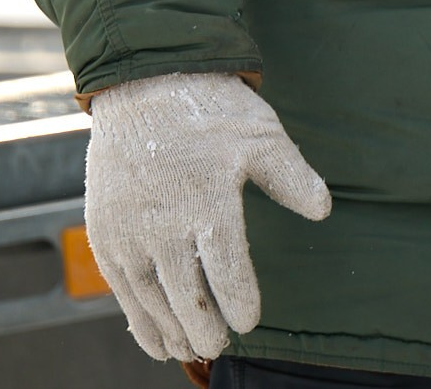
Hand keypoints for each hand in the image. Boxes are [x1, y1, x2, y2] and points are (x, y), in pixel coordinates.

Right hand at [83, 71, 332, 362]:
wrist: (145, 81)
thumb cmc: (210, 108)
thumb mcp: (262, 135)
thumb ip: (291, 177)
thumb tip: (323, 210)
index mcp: (208, 201)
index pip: (227, 269)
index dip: (240, 301)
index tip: (250, 320)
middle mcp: (164, 223)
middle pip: (187, 294)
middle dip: (205, 327)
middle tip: (220, 344)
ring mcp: (130, 230)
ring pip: (152, 298)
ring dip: (172, 329)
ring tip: (191, 348)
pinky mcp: (106, 232)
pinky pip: (122, 289)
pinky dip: (138, 319)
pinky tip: (156, 340)